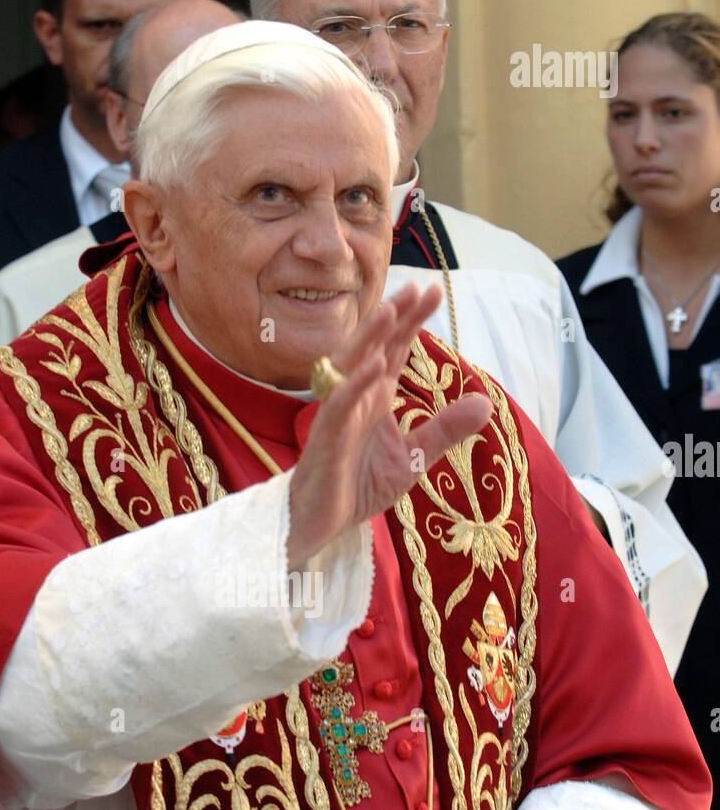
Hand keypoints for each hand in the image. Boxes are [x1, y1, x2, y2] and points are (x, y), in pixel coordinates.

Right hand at [287, 282, 492, 569]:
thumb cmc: (358, 485)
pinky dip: (357, 384)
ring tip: (391, 310)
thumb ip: (445, 430)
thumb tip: (486, 403)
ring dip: (371, 337)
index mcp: (376, 398)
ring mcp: (340, 414)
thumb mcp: (414, 457)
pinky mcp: (327, 437)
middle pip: (377, 347)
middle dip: (396, 317)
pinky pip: (340, 405)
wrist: (322, 522)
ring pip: (353, 365)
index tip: (433, 292)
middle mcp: (357, 397)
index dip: (413, 322)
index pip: (396, 350)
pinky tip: (375, 366)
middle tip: (419, 287)